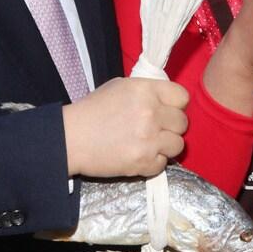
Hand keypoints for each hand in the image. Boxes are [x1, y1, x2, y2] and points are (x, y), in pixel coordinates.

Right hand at [63, 77, 188, 177]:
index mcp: (146, 90)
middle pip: (182, 122)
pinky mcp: (143, 162)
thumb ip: (147, 91)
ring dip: (165, 146)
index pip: (182, 97)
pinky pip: (163, 164)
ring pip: (178, 145)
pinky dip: (153, 162)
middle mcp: (151, 113)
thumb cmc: (92, 110)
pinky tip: (138, 155)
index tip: (166, 110)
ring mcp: (149, 139)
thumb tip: (166, 101)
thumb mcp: (120, 87)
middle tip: (154, 129)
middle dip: (171, 126)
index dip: (175, 105)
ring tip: (147, 144)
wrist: (70, 139)